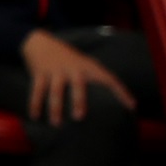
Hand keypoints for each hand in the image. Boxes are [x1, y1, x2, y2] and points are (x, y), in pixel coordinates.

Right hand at [17, 27, 134, 126]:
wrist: (40, 42)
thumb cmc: (69, 59)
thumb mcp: (85, 63)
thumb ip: (96, 77)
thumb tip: (114, 99)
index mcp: (88, 66)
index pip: (108, 78)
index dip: (121, 92)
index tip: (132, 106)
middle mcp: (73, 68)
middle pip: (78, 85)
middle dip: (79, 101)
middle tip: (79, 117)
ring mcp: (55, 70)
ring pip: (55, 90)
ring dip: (55, 107)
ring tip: (56, 123)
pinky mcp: (39, 73)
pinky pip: (37, 90)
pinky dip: (35, 103)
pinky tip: (34, 116)